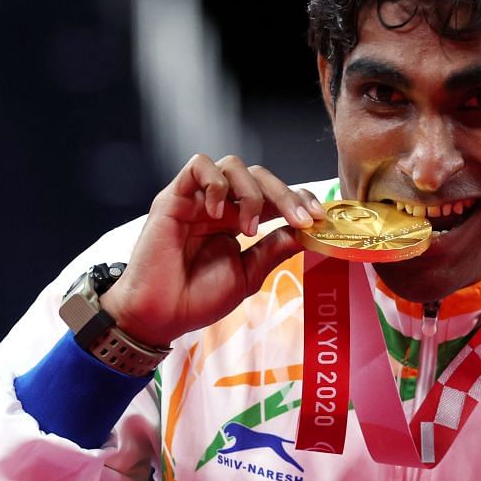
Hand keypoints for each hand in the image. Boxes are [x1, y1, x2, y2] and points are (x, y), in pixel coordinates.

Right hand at [99, 154, 325, 344]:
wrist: (160, 314)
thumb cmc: (197, 299)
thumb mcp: (248, 275)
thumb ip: (275, 250)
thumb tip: (306, 231)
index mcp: (238, 222)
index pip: (274, 195)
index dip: (299, 199)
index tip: (319, 218)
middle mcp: (220, 206)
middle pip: (259, 176)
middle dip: (286, 194)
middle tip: (300, 219)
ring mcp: (198, 200)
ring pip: (232, 166)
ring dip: (252, 193)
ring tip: (251, 228)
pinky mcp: (174, 197)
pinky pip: (197, 166)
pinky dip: (216, 184)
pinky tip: (219, 214)